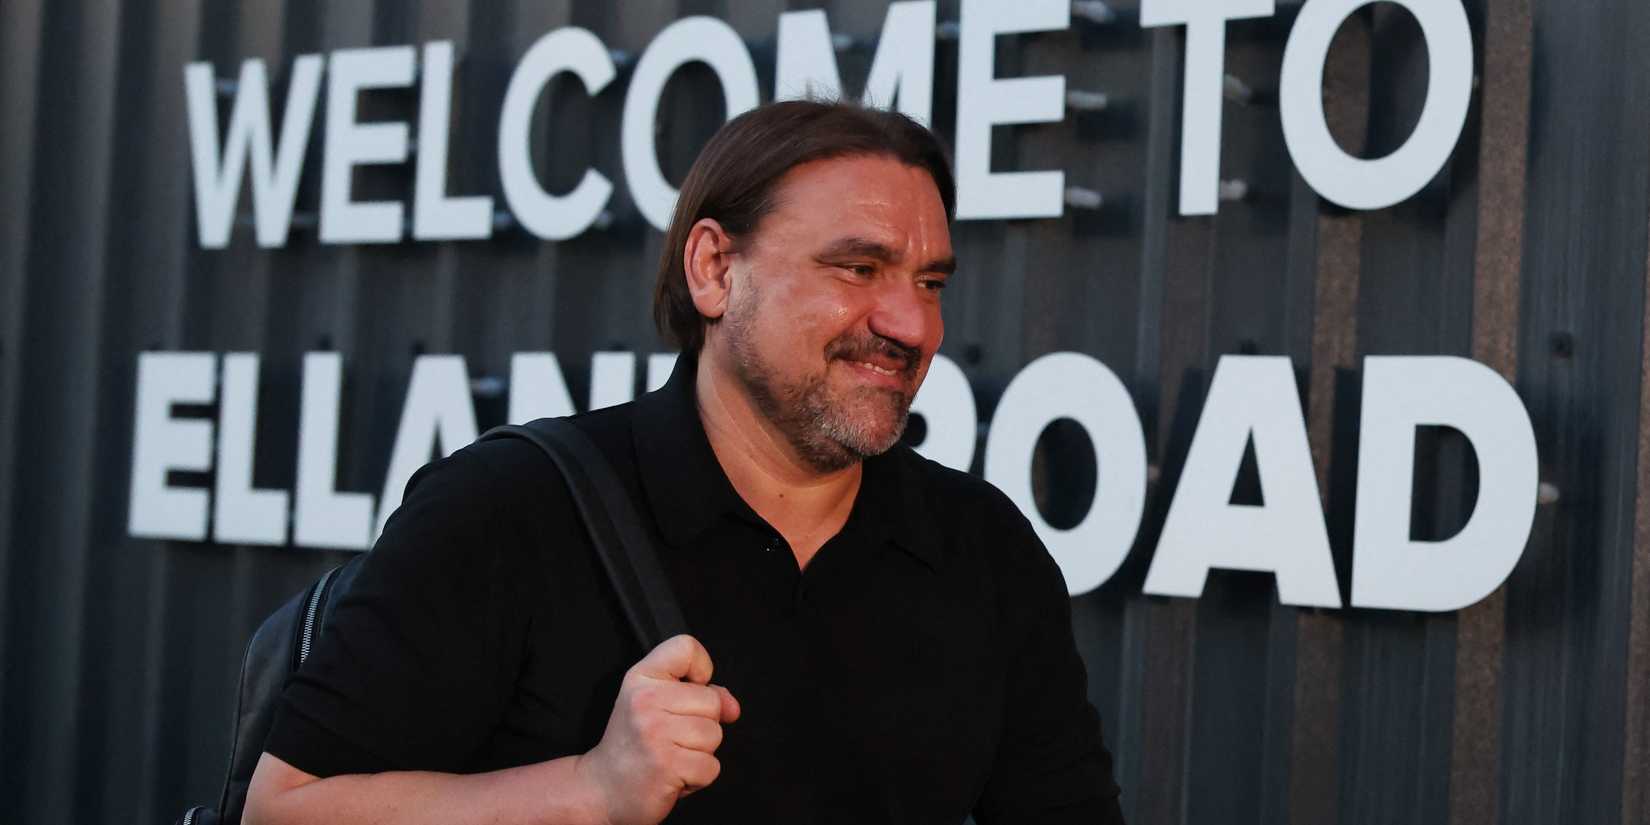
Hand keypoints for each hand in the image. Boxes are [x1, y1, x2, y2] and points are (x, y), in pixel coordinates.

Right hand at [574, 634, 740, 824]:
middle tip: (671, 736)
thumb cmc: (633, 744)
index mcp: (641, 678)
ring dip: (699, 753)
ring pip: (714, 735)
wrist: (603, 788)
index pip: (685, 647)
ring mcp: (656, 734)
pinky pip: (711, 766)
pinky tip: (673, 774)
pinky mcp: (667, 766)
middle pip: (712, 701)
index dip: (700, 669)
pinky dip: (697, 777)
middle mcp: (646, 701)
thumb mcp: (656, 704)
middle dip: (702, 724)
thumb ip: (699, 694)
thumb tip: (732, 707)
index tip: (689, 688)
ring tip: (671, 756)